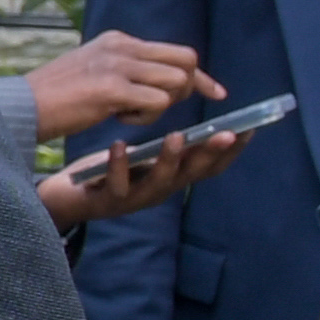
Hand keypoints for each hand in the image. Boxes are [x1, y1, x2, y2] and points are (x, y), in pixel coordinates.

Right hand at [29, 33, 216, 139]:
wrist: (20, 107)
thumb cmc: (54, 97)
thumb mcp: (94, 71)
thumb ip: (126, 70)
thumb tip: (161, 81)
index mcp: (118, 41)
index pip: (176, 51)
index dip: (198, 75)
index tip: (215, 93)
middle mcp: (121, 47)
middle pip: (186, 61)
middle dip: (187, 88)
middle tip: (165, 107)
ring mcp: (117, 66)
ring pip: (175, 82)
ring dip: (162, 105)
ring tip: (130, 114)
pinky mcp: (112, 88)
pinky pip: (157, 101)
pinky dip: (146, 116)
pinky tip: (118, 118)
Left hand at [39, 126, 240, 229]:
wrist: (70, 195)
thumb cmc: (112, 171)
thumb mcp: (147, 155)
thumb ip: (173, 145)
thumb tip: (200, 118)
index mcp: (174, 177)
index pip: (210, 166)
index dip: (232, 151)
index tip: (249, 128)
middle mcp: (161, 190)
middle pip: (193, 174)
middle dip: (212, 154)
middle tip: (227, 132)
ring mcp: (136, 198)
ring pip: (159, 182)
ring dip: (170, 159)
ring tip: (175, 136)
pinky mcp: (109, 201)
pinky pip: (117, 185)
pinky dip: (119, 165)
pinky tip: (119, 145)